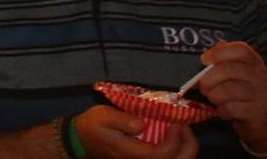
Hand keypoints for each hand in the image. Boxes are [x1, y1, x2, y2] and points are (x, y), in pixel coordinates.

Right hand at [72, 105, 196, 157]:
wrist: (82, 140)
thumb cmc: (93, 126)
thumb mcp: (101, 116)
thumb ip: (121, 120)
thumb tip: (142, 124)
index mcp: (131, 154)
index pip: (162, 154)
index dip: (175, 140)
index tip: (177, 122)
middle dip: (188, 146)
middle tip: (185, 126)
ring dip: (186, 150)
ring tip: (183, 131)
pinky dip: (180, 152)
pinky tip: (176, 137)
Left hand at [198, 40, 266, 152]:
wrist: (262, 120)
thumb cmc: (246, 94)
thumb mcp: (239, 74)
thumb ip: (226, 61)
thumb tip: (208, 56)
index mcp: (255, 63)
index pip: (240, 50)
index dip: (219, 52)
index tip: (205, 60)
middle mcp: (261, 77)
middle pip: (229, 70)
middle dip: (209, 78)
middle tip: (204, 86)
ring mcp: (261, 96)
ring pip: (229, 90)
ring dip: (214, 95)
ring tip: (213, 98)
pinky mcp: (257, 113)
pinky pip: (231, 108)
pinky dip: (222, 109)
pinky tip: (223, 110)